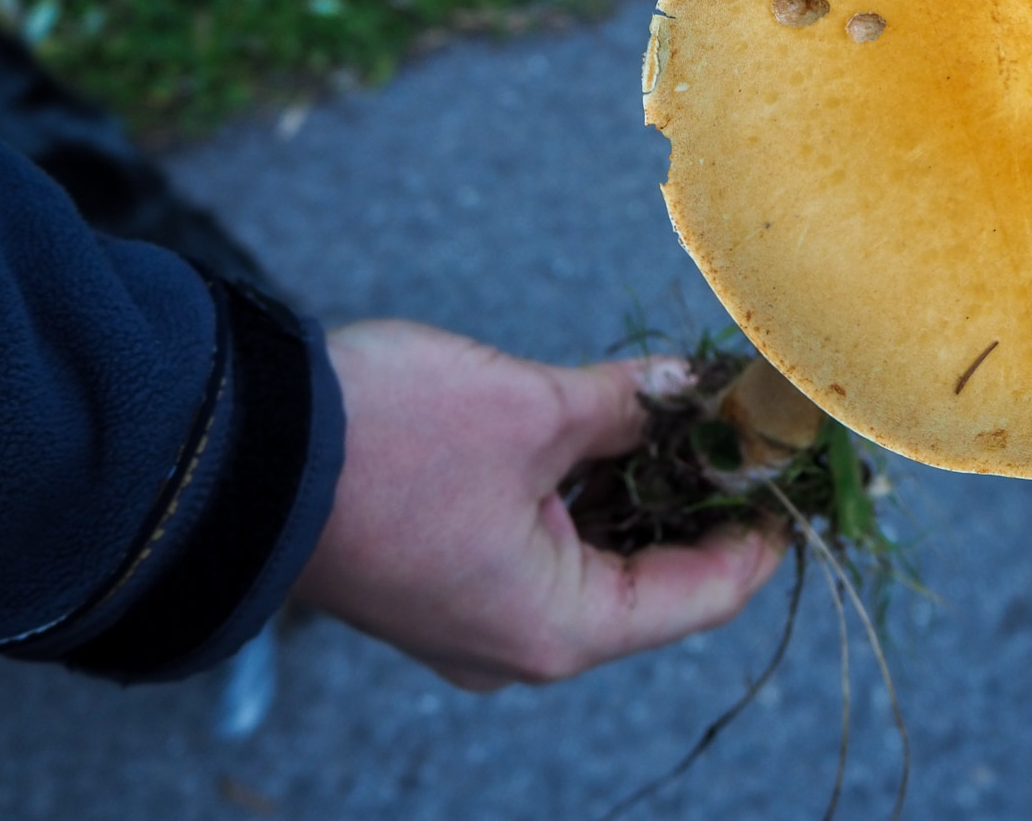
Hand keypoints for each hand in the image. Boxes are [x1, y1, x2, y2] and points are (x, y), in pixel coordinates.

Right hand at [292, 320, 785, 690]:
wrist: (235, 453)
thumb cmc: (385, 443)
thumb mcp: (530, 409)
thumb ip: (628, 404)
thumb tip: (691, 388)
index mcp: (559, 628)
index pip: (705, 595)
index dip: (761, 529)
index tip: (796, 467)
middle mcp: (522, 642)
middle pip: (652, 579)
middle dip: (697, 497)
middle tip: (741, 424)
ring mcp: (476, 616)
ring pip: (593, 557)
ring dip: (637, 488)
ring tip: (682, 411)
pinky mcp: (442, 575)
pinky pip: (539, 544)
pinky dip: (580, 492)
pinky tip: (609, 427)